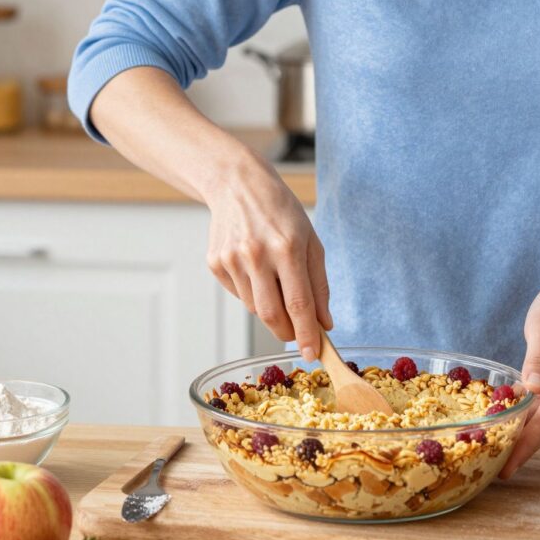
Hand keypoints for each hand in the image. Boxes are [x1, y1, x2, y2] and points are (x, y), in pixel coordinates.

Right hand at [205, 149, 332, 359]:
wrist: (238, 185)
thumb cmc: (281, 212)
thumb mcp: (311, 241)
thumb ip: (319, 285)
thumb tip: (323, 324)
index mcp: (287, 247)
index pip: (298, 303)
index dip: (306, 334)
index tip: (313, 354)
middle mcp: (256, 255)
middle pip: (271, 314)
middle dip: (287, 332)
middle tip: (296, 336)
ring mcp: (232, 260)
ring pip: (254, 308)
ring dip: (271, 310)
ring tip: (276, 284)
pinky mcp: (215, 263)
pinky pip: (239, 294)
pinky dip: (252, 293)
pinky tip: (255, 270)